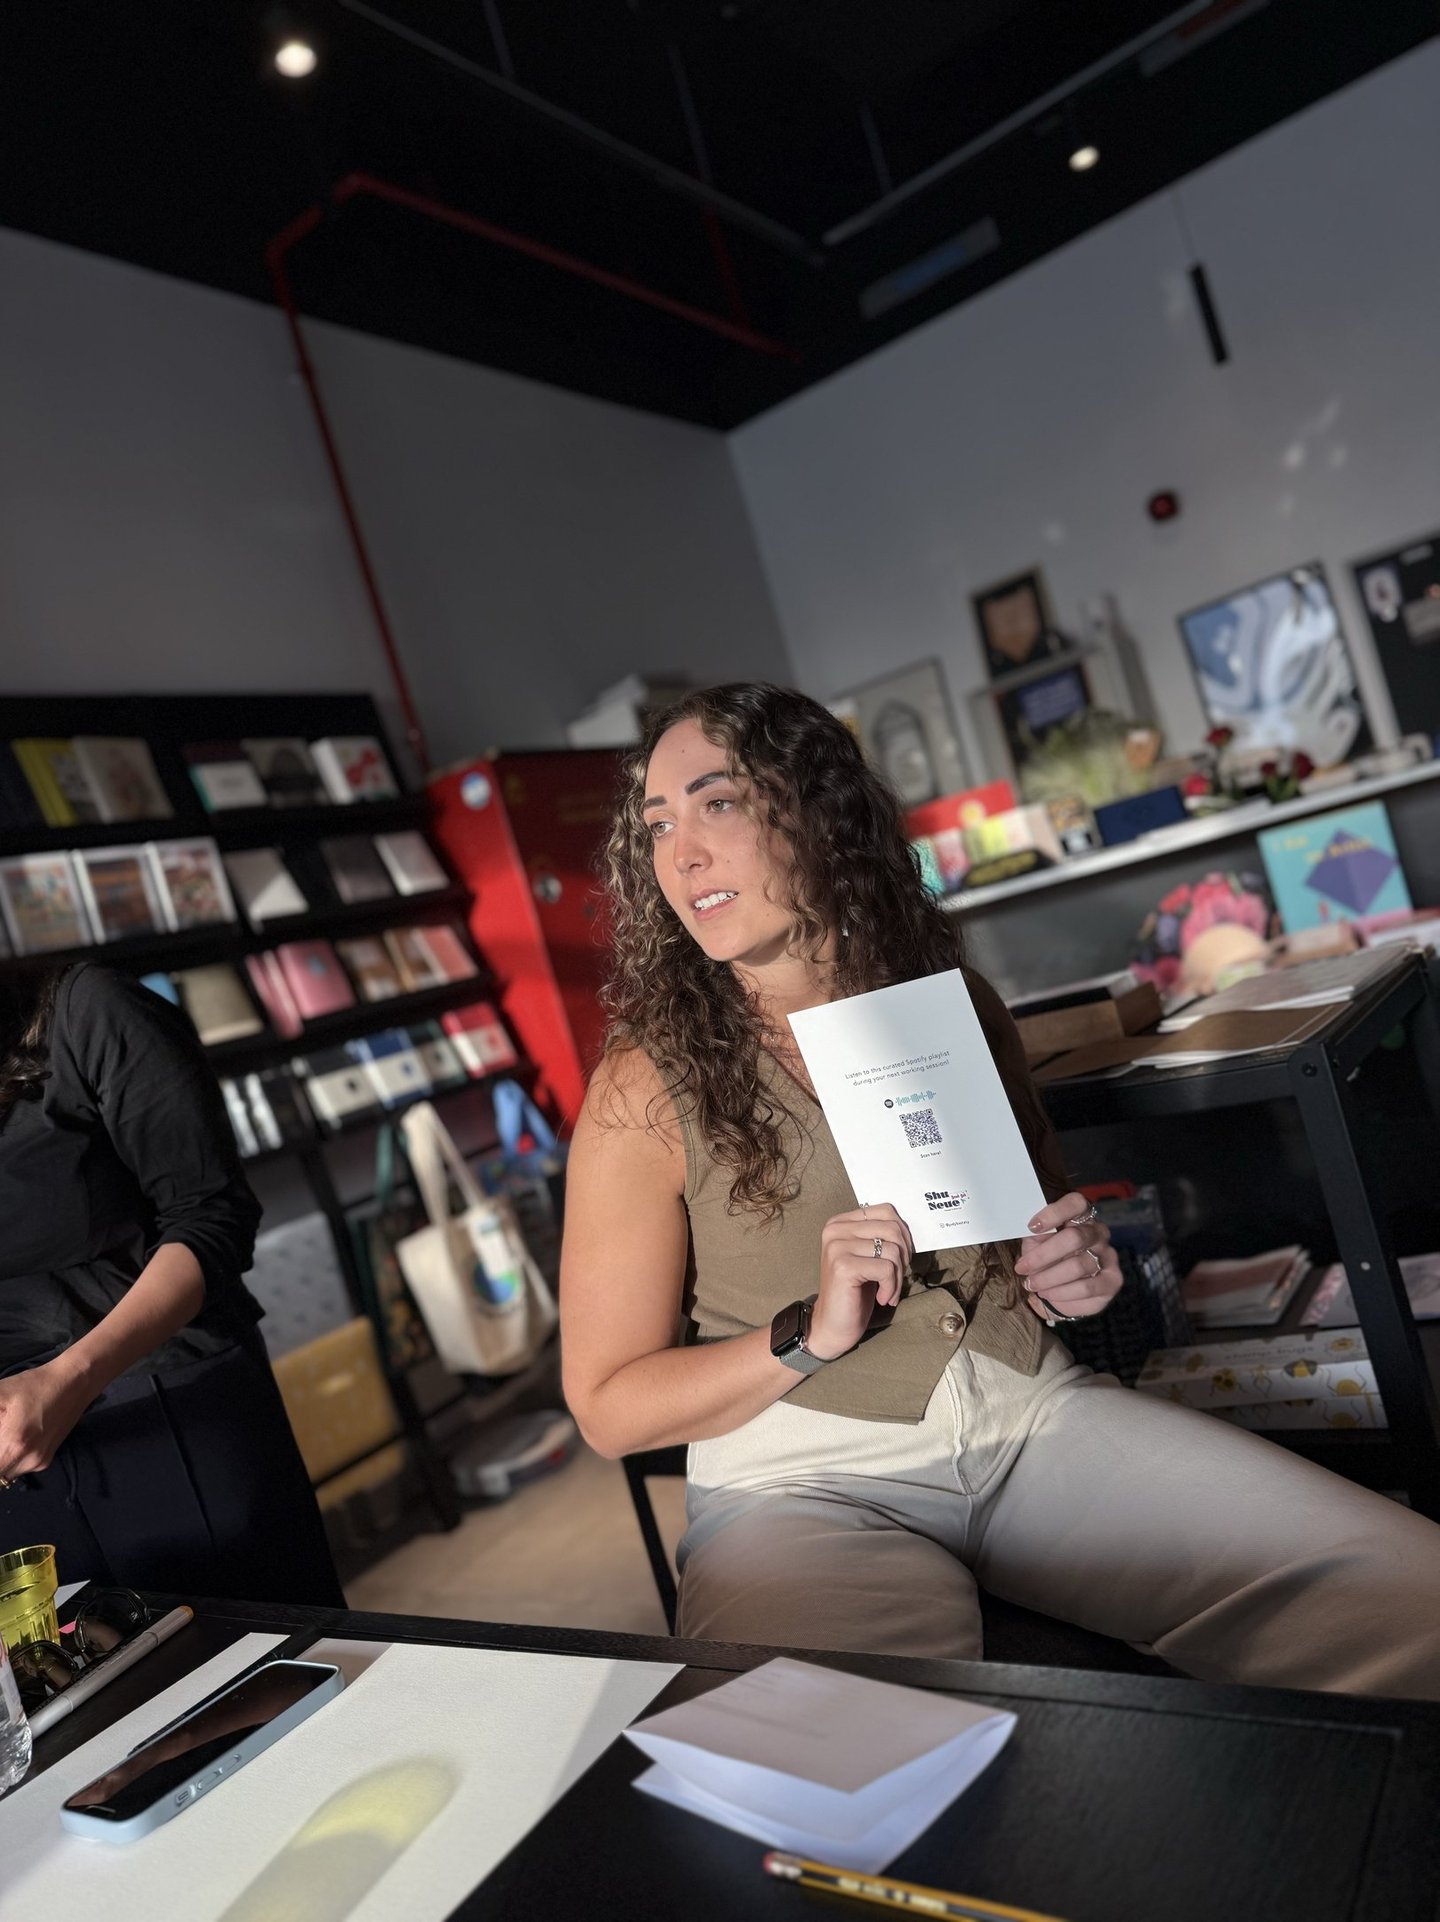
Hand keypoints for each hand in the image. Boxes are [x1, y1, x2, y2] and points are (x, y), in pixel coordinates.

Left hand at [0, 1361, 93, 1479]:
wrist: (75, 1382)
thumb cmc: (34, 1385)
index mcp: (12, 1444)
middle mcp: (26, 1461)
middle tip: (1, 1428)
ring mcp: (37, 1464)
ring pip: (3, 1475)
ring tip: (4, 1432)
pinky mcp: (44, 1461)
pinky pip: (16, 1468)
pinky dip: (6, 1458)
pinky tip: (11, 1437)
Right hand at [809, 1204, 914, 1360]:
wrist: (832, 1325)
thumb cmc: (854, 1292)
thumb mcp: (868, 1256)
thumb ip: (881, 1236)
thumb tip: (908, 1229)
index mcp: (841, 1223)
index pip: (886, 1211)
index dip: (903, 1235)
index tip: (900, 1259)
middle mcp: (835, 1230)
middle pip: (892, 1229)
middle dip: (904, 1257)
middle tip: (896, 1277)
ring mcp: (837, 1247)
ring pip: (892, 1250)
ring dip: (898, 1276)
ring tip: (888, 1291)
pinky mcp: (843, 1266)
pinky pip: (886, 1269)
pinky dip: (891, 1287)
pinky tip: (881, 1298)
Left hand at [1014, 1193, 1121, 1322]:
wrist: (1060, 1290)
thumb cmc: (1047, 1259)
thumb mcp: (1035, 1243)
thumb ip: (1035, 1236)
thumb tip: (1032, 1231)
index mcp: (1081, 1215)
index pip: (1075, 1203)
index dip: (1054, 1213)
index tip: (1032, 1227)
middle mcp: (1098, 1232)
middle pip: (1075, 1238)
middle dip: (1043, 1255)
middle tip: (1022, 1268)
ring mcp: (1109, 1256)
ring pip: (1078, 1266)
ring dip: (1049, 1278)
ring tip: (1031, 1284)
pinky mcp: (1112, 1280)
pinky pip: (1087, 1288)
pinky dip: (1062, 1292)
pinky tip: (1047, 1293)